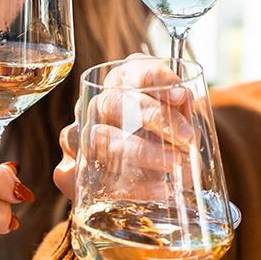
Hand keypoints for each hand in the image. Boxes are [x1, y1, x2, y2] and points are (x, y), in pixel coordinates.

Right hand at [54, 54, 198, 200]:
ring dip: (142, 150)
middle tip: (185, 136)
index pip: (131, 70)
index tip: (182, 95)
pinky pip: (98, 177)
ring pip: (101, 137)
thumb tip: (185, 100)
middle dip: (152, 115)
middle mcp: (96, 105)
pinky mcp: (75, 172)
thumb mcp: (177, 126)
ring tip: (173, 163)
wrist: (138, 182)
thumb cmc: (161, 142)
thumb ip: (181, 112)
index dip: (156, 77)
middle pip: (113, 100)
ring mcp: (80, 137)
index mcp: (121, 84)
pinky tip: (161, 189)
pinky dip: (134, 186)